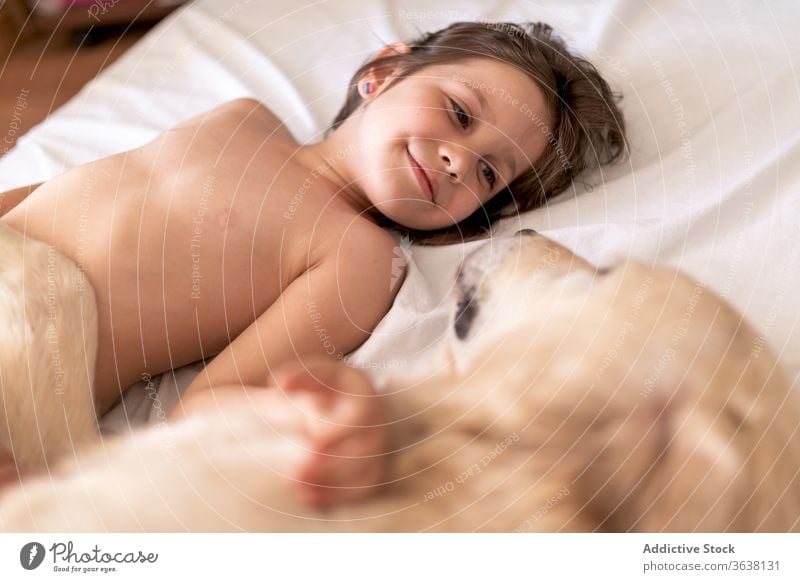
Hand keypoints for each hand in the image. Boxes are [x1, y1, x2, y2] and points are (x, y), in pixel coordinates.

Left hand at [272, 356, 388, 509]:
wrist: (343, 400)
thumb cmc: (326, 387)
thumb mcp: (313, 374)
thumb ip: (298, 378)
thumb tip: (280, 384)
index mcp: (366, 396)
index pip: (359, 418)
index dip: (334, 435)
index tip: (308, 446)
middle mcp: (380, 424)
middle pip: (364, 451)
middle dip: (328, 466)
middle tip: (294, 475)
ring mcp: (381, 449)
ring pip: (365, 473)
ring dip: (331, 485)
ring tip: (297, 488)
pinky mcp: (376, 470)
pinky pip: (365, 489)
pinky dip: (339, 497)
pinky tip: (310, 499)